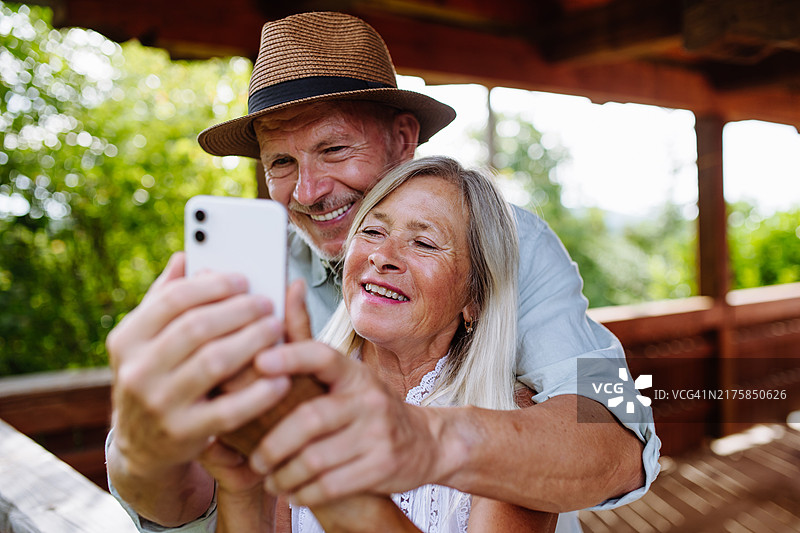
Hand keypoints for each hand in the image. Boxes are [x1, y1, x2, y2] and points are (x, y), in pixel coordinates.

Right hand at [106, 252, 290, 477]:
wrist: (142, 447)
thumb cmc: (156, 378)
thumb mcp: (147, 341)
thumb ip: (164, 300)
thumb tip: (185, 257)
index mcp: (127, 339)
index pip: (173, 300)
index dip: (214, 285)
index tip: (244, 279)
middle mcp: (137, 371)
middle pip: (197, 328)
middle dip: (239, 310)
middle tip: (267, 303)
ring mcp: (158, 405)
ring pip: (214, 362)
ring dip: (252, 341)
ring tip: (276, 328)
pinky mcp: (184, 435)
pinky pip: (230, 409)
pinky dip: (259, 392)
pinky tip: (281, 376)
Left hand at [249, 339, 442, 505]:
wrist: (426, 442)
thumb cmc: (369, 410)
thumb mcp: (349, 380)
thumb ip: (311, 359)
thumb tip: (282, 305)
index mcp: (355, 374)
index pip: (323, 356)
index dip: (291, 357)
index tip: (259, 363)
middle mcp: (369, 400)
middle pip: (309, 419)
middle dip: (273, 444)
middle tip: (256, 460)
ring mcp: (378, 434)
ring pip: (314, 460)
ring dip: (284, 476)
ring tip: (271, 480)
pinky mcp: (381, 467)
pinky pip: (330, 486)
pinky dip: (303, 494)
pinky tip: (294, 493)